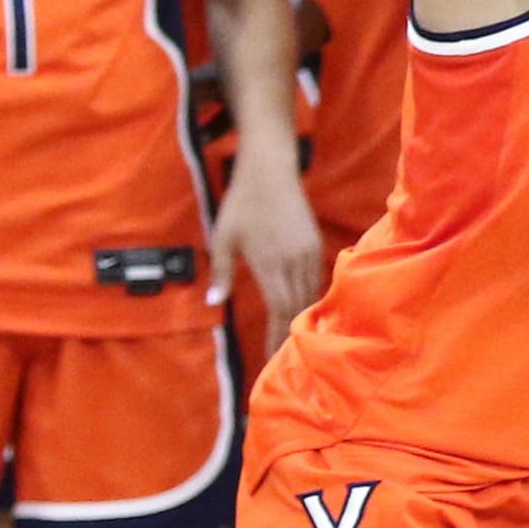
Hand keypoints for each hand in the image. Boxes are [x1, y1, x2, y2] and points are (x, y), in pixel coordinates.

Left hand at [207, 151, 327, 354]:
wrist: (270, 169)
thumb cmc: (242, 203)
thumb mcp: (223, 237)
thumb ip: (220, 272)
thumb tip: (213, 303)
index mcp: (270, 263)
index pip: (278, 310)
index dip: (277, 336)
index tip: (272, 358)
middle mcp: (293, 261)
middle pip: (296, 308)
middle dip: (289, 334)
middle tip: (283, 358)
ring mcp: (308, 252)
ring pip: (309, 295)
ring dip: (301, 317)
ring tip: (293, 340)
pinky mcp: (315, 244)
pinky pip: (315, 279)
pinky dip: (309, 298)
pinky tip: (302, 308)